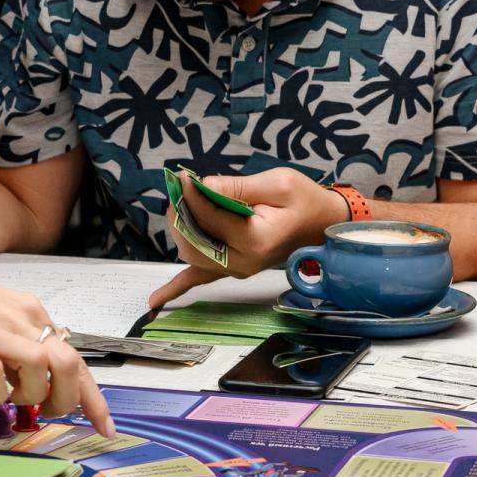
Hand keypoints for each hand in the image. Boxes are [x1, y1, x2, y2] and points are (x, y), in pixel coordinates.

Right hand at [0, 223, 113, 436]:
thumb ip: (20, 343)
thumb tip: (41, 379)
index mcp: (28, 313)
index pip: (75, 358)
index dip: (93, 397)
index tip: (104, 423)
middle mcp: (17, 320)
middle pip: (68, 363)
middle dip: (68, 399)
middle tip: (49, 412)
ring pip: (40, 370)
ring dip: (32, 396)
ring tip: (10, 397)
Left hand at [149, 168, 349, 307]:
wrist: (321, 224)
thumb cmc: (304, 201)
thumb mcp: (277, 184)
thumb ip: (237, 187)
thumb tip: (202, 186)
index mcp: (255, 240)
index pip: (209, 216)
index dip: (192, 194)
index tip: (183, 176)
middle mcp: (243, 261)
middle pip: (193, 238)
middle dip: (181, 212)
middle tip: (180, 188)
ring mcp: (236, 269)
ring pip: (192, 253)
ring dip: (180, 229)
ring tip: (178, 204)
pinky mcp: (233, 269)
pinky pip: (201, 279)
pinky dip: (177, 288)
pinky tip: (155, 300)